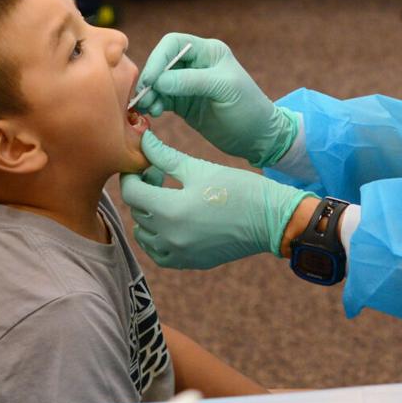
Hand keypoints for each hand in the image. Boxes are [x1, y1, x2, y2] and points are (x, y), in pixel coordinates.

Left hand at [120, 132, 311, 269]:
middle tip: (159, 175)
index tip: (143, 165)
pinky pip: (158, 252)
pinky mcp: (188, 262)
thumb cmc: (238, 188)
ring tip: (165, 198)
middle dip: (142, 190)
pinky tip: (170, 221)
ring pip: (144, 234)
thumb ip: (165, 156)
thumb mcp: (199, 168)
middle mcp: (170, 236)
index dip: (132, 175)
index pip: (131, 192)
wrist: (270, 219)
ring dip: (147, 214)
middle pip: (137, 211)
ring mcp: (179, 253)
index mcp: (170, 209)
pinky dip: (156, 238)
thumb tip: (143, 140)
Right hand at [134, 33, 298, 166]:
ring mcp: (188, 84)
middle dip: (150, 79)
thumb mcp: (224, 89)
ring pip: (158, 82)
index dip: (158, 58)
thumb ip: (192, 82)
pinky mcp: (183, 103)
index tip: (151, 80)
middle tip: (143, 97)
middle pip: (161, 63)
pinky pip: (161, 99)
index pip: (173, 44)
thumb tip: (158, 80)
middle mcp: (196, 64)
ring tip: (148, 109)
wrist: (258, 138)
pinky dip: (154, 104)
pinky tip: (154, 113)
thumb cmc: (248, 108)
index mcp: (208, 52)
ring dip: (149, 94)